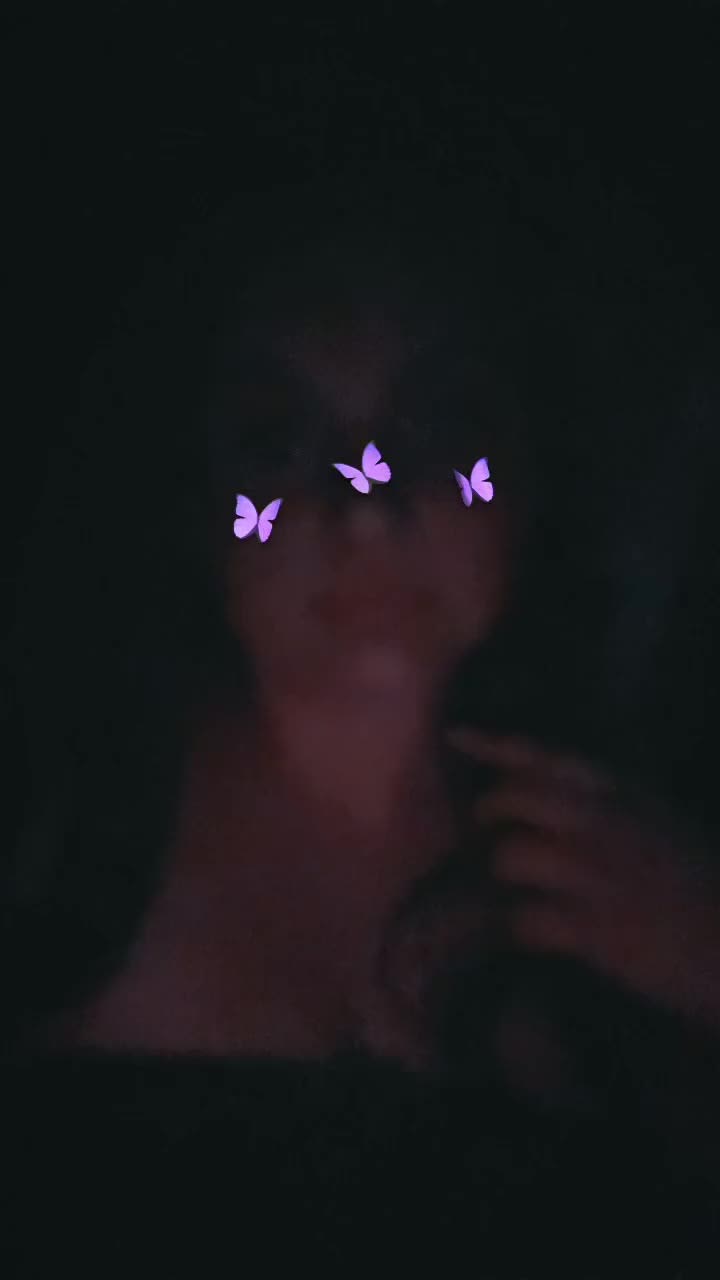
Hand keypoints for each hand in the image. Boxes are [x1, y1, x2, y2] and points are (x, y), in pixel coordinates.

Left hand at [447, 727, 719, 1032]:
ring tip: (515, 893)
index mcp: (624, 793)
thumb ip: (610, 803)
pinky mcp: (592, 929)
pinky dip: (517, 928)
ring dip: (501, 879)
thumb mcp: (661, 823)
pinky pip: (522, 918)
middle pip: (512, 797)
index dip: (494, 744)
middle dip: (487, 816)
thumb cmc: (700, 887)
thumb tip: (546, 794)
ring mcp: (596, 873)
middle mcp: (606, 822)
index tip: (454, 736)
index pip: (547, 755)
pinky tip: (534, 935)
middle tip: (485, 839)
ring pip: (509, 856)